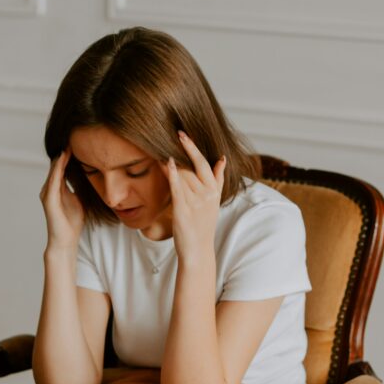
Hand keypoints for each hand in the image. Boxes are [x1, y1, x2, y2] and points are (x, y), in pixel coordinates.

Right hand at [40, 149, 84, 249]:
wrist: (65, 240)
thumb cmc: (72, 222)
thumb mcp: (79, 199)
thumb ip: (80, 187)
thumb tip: (92, 176)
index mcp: (57, 188)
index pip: (62, 166)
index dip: (69, 154)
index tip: (78, 140)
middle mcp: (49, 188)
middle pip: (57, 165)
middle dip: (64, 151)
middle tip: (72, 134)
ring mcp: (47, 193)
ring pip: (55, 169)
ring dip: (61, 156)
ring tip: (68, 142)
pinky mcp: (49, 199)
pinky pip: (54, 180)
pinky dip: (58, 168)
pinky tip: (63, 158)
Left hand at [163, 131, 225, 260]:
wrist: (198, 250)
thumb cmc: (203, 226)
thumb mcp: (214, 202)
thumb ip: (218, 180)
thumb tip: (222, 159)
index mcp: (214, 191)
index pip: (207, 164)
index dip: (196, 149)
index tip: (186, 135)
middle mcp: (207, 195)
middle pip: (196, 166)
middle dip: (188, 148)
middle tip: (178, 133)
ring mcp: (196, 202)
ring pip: (185, 175)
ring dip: (174, 160)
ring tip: (161, 147)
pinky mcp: (184, 210)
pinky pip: (178, 188)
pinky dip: (173, 174)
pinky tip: (167, 163)